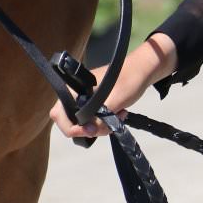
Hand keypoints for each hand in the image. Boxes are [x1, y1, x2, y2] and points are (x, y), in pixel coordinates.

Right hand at [49, 33, 177, 140]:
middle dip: (89, 129)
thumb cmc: (127, 80)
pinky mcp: (95, 103)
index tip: (90, 131)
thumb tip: (86, 132)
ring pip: (84, 123)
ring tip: (118, 116)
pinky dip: (105, 122)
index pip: (59, 114)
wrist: (143, 70)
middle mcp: (76, 93)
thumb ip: (98, 119)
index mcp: (74, 88)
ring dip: (100, 126)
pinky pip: (94, 119)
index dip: (71, 127)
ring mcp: (85, 99)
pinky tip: (119, 115)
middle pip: (71, 121)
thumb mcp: (113, 103)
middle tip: (108, 126)